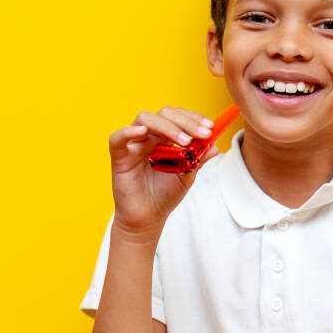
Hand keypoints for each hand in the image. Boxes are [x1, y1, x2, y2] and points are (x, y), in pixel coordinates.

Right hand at [106, 106, 220, 238]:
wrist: (148, 218)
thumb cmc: (164, 195)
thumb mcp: (188, 175)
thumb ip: (198, 159)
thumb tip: (215, 146)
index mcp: (164, 137)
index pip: (177, 116)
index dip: (193, 118)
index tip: (209, 128)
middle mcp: (149, 137)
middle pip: (164, 114)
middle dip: (186, 121)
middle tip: (202, 134)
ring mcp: (133, 145)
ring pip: (145, 119)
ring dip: (168, 127)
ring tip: (184, 141)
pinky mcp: (119, 157)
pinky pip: (117, 138)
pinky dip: (129, 132)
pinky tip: (143, 132)